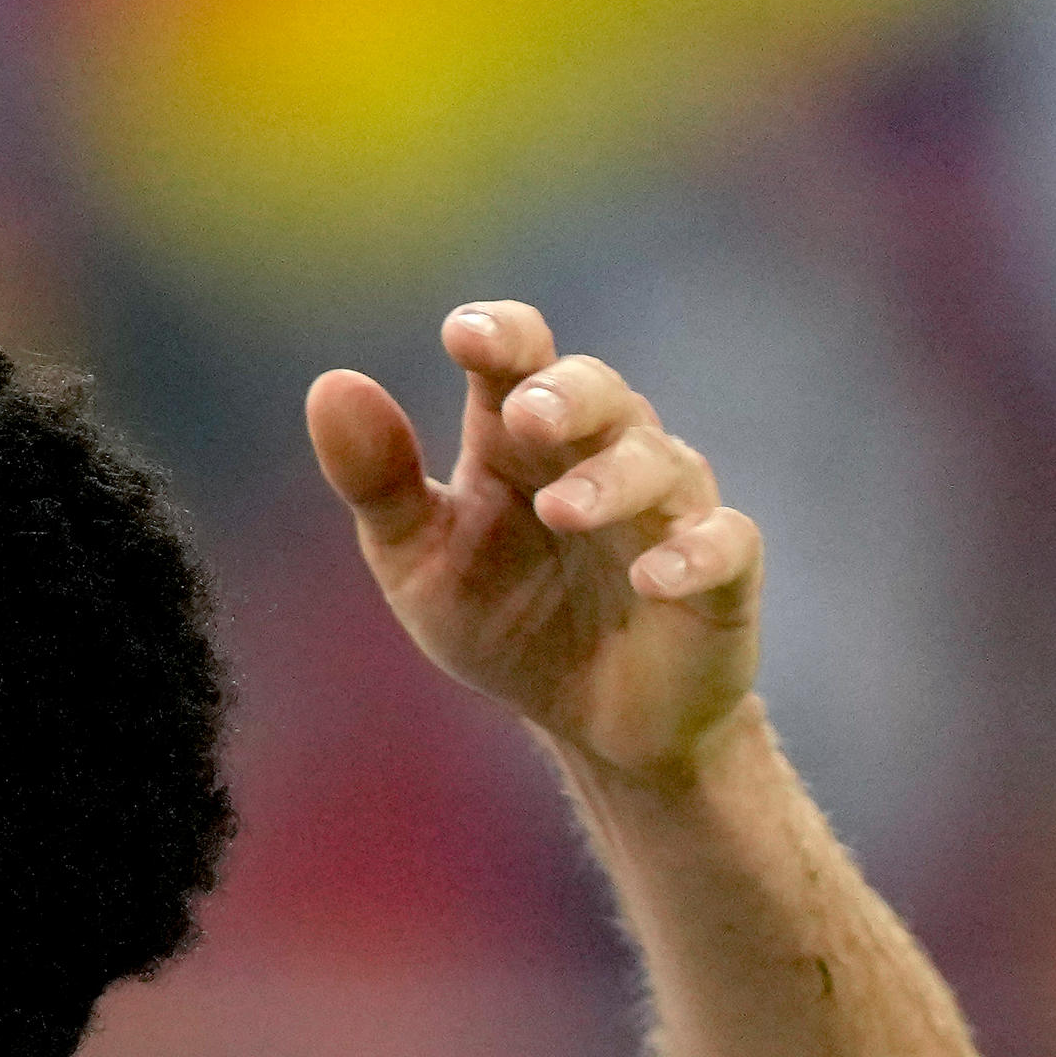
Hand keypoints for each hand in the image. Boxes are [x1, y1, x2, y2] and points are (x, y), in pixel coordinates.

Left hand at [307, 299, 763, 795]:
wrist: (591, 722)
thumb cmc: (504, 620)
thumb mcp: (420, 561)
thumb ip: (378, 481)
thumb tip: (329, 384)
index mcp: (520, 441)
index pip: (518, 360)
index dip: (500, 336)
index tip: (464, 334)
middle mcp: (602, 454)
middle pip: (598, 393)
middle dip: (566, 396)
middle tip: (526, 415)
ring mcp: (668, 510)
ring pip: (659, 463)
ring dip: (613, 479)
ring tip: (561, 508)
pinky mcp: (723, 574)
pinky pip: (725, 546)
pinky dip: (695, 554)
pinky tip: (656, 575)